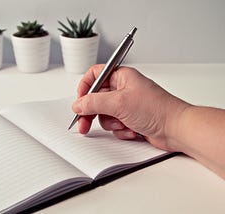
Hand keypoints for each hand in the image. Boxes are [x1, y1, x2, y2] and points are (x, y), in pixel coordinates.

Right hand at [72, 65, 189, 150]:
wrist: (176, 129)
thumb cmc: (157, 109)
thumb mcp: (119, 103)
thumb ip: (94, 103)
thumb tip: (78, 104)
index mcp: (122, 76)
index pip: (95, 75)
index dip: (85, 87)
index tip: (79, 101)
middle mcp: (123, 89)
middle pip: (96, 98)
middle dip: (91, 112)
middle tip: (84, 123)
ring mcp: (127, 105)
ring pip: (104, 114)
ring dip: (111, 123)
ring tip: (123, 124)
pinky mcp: (130, 119)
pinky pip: (114, 125)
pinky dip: (121, 130)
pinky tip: (132, 130)